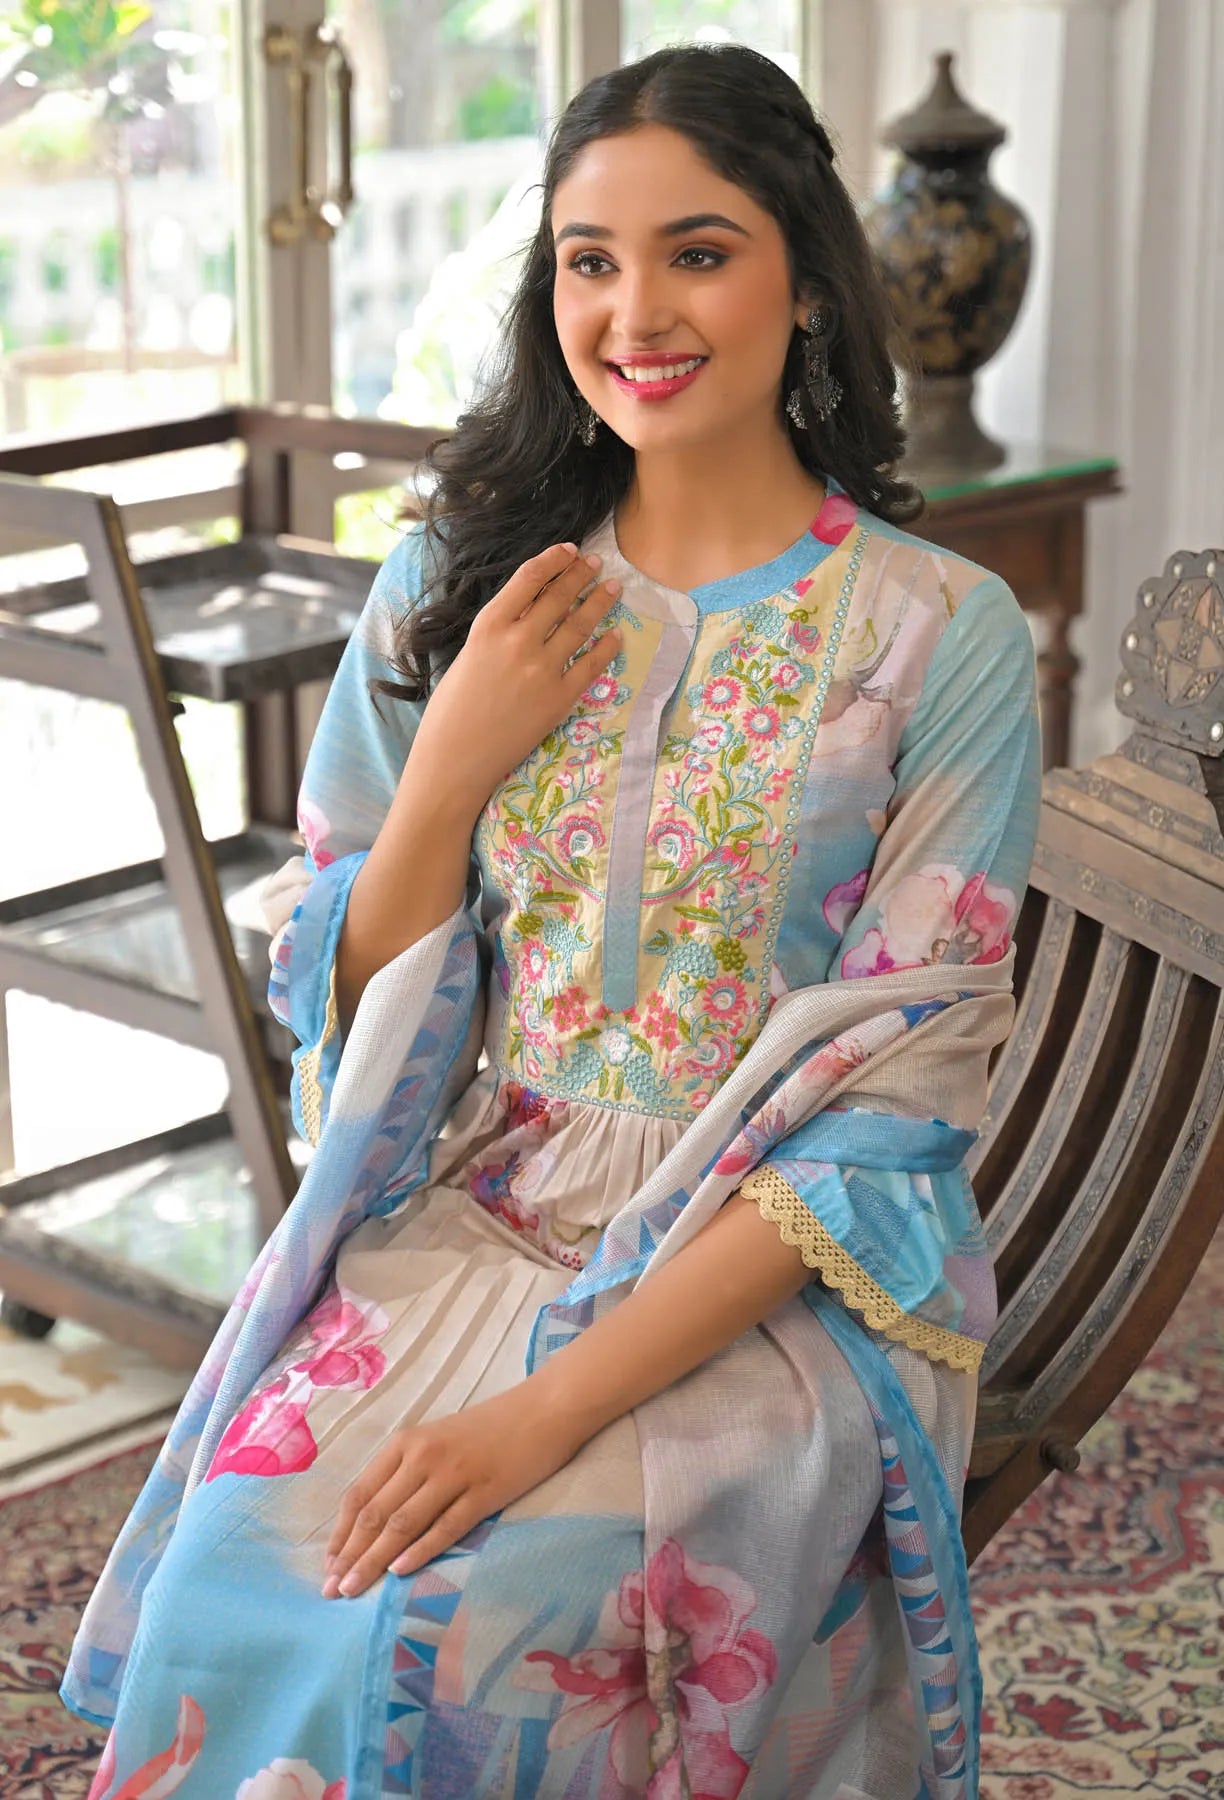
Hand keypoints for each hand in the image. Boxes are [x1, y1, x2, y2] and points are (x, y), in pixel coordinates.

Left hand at [323, 1383, 583, 1596]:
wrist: (542, 1410)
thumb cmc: (488, 1429)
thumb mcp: (437, 1441)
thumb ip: (406, 1473)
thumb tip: (373, 1523)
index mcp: (406, 1443)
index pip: (360, 1494)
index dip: (340, 1533)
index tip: (327, 1565)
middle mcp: (423, 1456)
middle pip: (375, 1513)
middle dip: (350, 1555)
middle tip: (331, 1590)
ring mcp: (454, 1474)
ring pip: (402, 1523)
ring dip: (374, 1560)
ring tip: (353, 1589)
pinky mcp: (484, 1492)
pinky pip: (445, 1526)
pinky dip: (420, 1550)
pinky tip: (400, 1572)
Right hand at [406, 542, 621, 819]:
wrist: (456, 757)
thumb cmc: (452, 709)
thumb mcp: (469, 654)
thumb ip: (499, 631)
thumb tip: (529, 609)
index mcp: (488, 626)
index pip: (529, 578)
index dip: (553, 559)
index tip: (568, 550)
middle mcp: (518, 641)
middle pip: (558, 597)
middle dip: (581, 574)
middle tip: (597, 563)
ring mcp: (542, 669)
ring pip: (580, 624)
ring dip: (600, 601)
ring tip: (613, 587)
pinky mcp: (559, 698)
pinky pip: (591, 664)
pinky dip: (607, 646)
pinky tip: (616, 634)